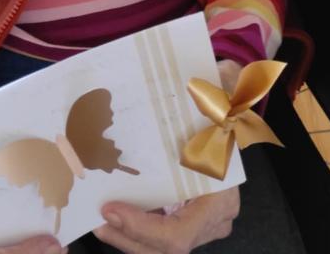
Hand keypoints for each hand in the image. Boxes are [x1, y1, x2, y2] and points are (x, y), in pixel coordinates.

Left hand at [91, 59, 243, 253]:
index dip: (144, 228)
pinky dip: (136, 226)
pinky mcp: (189, 216)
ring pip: (162, 245)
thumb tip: (208, 90)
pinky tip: (113, 213)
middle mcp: (215, 218)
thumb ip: (214, 97)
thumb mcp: (220, 94)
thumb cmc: (223, 103)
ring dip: (127, 235)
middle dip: (127, 236)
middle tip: (95, 219)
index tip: (112, 210)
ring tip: (97, 218)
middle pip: (166, 246)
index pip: (180, 234)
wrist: (233, 108)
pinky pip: (161, 231)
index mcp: (222, 195)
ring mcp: (204, 222)